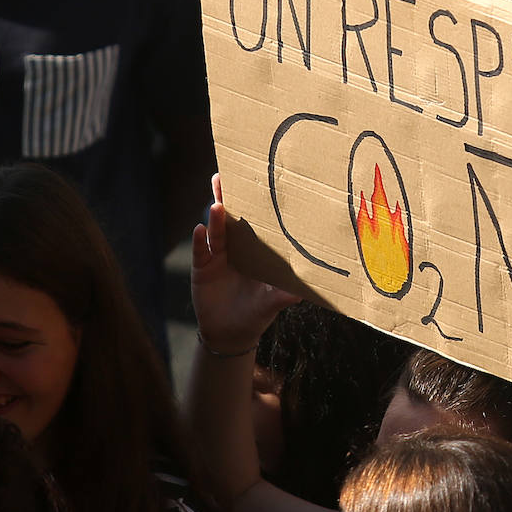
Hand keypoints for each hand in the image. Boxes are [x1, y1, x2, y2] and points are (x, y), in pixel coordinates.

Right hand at [191, 174, 298, 355]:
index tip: (254, 183)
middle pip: (230, 219)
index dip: (252, 203)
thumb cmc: (257, 314)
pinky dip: (198, 242)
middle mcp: (234, 249)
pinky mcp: (202, 269)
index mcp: (255, 250)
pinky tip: (199, 230)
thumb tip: (313, 287)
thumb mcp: (275, 301)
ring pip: (215, 232)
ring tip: (218, 205)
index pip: (253, 222)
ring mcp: (216, 257)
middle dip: (226, 198)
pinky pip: (200, 252)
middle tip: (224, 176)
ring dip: (215, 219)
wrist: (231, 335)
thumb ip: (288, 293)